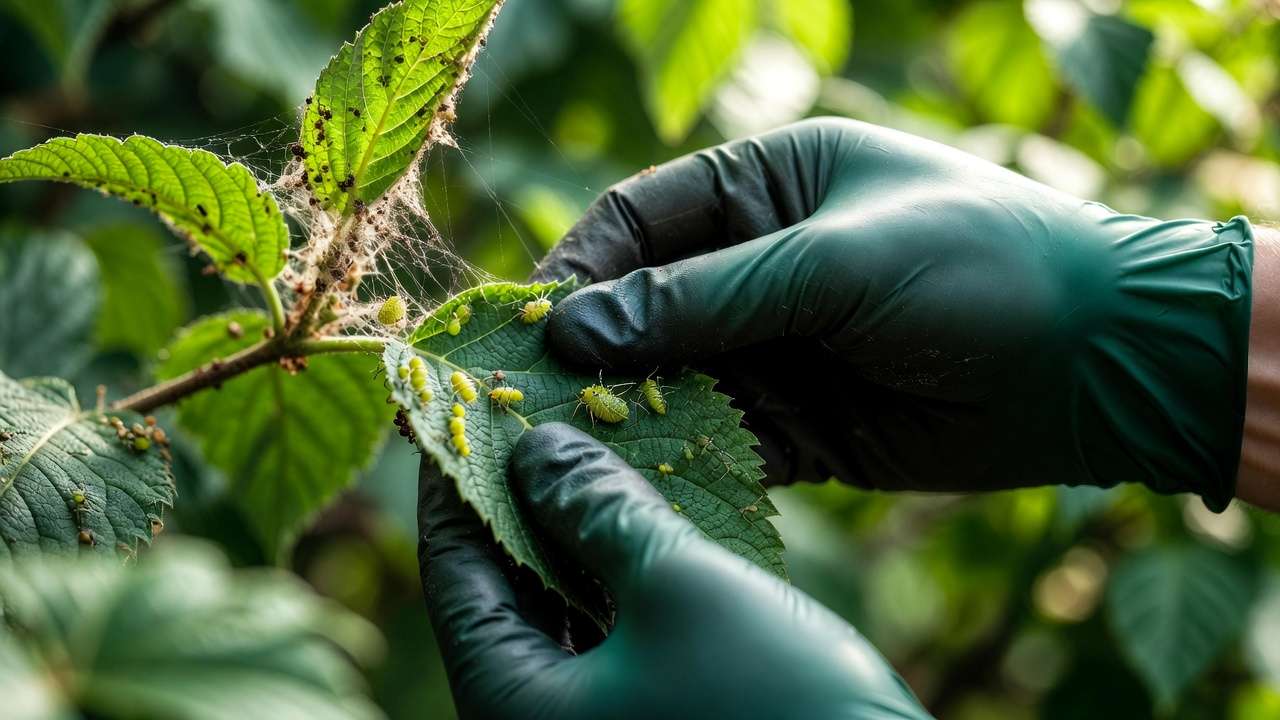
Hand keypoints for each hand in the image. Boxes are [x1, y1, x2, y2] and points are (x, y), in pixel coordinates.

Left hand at [419, 422, 930, 719]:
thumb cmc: (775, 703)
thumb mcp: (679, 585)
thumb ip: (598, 508)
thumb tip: (536, 449)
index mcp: (514, 710)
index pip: (454, 577)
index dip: (454, 484)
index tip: (460, 411)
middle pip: (502, 594)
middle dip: (519, 501)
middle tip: (529, 418)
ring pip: (560, 612)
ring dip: (573, 533)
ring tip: (585, 449)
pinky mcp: (652, 715)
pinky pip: (610, 635)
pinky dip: (616, 574)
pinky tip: (639, 515)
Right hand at [535, 118, 1254, 510]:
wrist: (1101, 361)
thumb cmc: (978, 267)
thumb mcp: (837, 262)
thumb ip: (710, 295)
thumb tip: (578, 325)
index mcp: (769, 184)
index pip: (642, 217)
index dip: (581, 267)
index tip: (532, 322)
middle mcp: (763, 261)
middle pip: (647, 303)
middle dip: (596, 349)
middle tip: (534, 398)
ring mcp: (783, 344)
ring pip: (679, 377)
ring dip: (634, 410)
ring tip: (579, 448)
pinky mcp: (806, 421)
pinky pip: (727, 439)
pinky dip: (690, 460)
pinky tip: (651, 480)